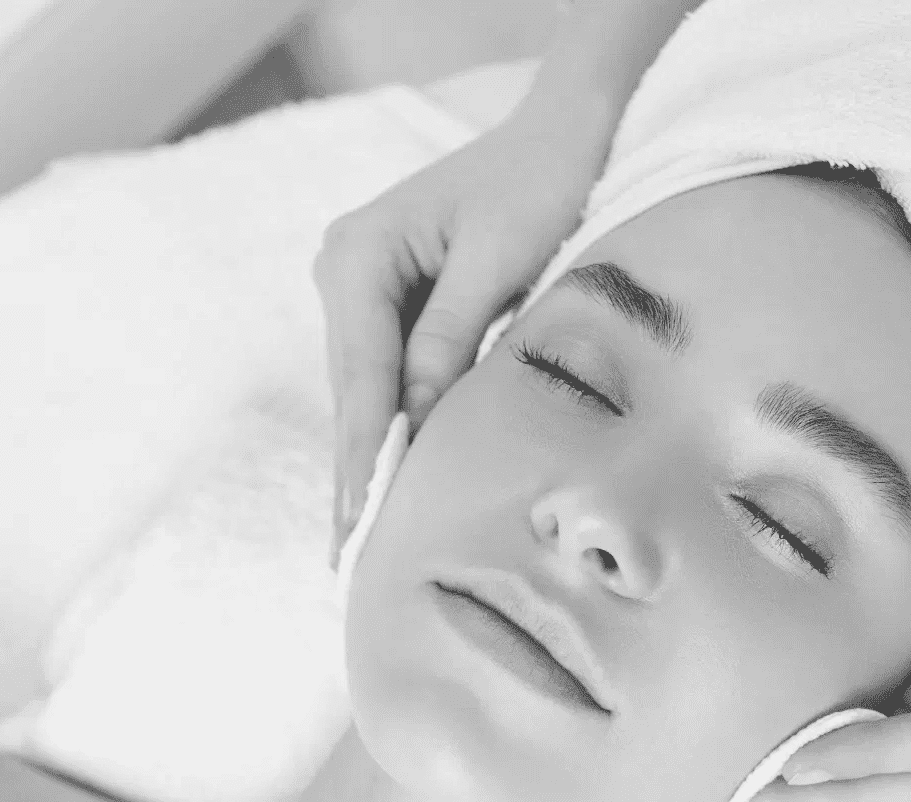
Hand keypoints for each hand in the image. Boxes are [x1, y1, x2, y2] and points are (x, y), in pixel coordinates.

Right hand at [314, 96, 609, 567]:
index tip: (359, 522)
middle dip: (357, 476)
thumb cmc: (542, 180)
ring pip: (366, 397)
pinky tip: (389, 490)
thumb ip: (451, 341)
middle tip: (346, 560)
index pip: (361, 378)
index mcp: (359, 255)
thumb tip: (416, 423)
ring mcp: (363, 293)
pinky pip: (389, 384)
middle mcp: (345, 272)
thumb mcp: (499, 261)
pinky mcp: (391, 310)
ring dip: (370, 465)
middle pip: (352, 397)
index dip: (364, 457)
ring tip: (359, 543)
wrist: (566, 131)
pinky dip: (395, 434)